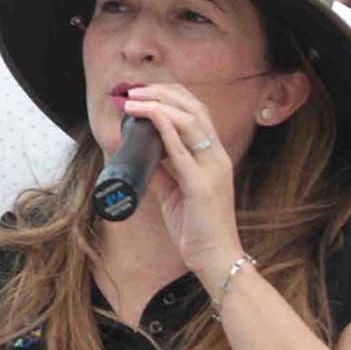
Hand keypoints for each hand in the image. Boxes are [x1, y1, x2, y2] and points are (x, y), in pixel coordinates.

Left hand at [118, 80, 242, 280]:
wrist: (215, 258)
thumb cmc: (197, 227)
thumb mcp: (173, 193)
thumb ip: (160, 172)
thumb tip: (138, 154)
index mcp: (212, 156)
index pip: (197, 112)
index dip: (171, 95)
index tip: (144, 92)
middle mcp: (216, 156)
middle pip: (195, 108)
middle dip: (162, 93)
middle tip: (134, 91)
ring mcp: (212, 168)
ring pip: (190, 122)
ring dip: (158, 106)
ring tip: (133, 101)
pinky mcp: (202, 185)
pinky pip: (183, 152)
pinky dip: (167, 130)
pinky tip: (152, 117)